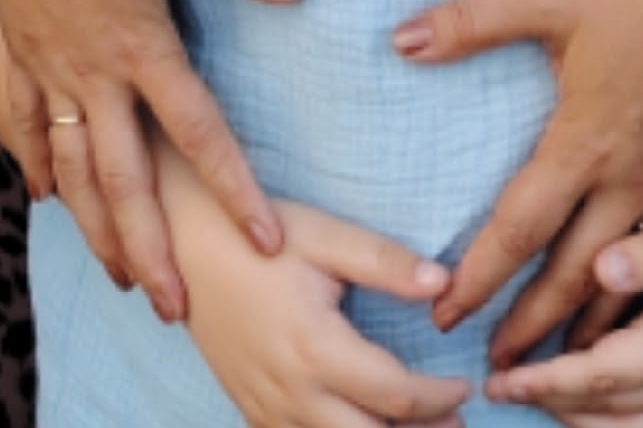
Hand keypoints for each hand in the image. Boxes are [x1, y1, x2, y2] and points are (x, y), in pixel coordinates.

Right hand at [0, 0, 304, 320]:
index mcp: (141, 43)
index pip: (198, 131)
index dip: (234, 189)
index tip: (266, 242)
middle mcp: (93, 70)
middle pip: (127, 179)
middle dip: (151, 249)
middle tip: (173, 308)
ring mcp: (50, 65)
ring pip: (73, 167)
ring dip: (96, 226)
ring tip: (117, 275)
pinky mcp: (21, 49)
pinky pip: (26, 121)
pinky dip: (37, 164)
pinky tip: (45, 198)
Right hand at [167, 150, 467, 427]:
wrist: (179, 242)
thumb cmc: (255, 234)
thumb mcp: (322, 235)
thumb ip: (384, 262)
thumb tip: (446, 284)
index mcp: (316, 348)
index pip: (398, 396)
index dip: (440, 397)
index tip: (464, 384)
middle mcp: (292, 391)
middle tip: (455, 424)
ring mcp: (267, 407)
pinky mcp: (249, 409)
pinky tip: (355, 423)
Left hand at [393, 0, 642, 359]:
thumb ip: (469, 21)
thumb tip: (400, 39)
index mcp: (582, 142)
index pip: (518, 228)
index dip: (478, 277)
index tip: (445, 317)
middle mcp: (629, 176)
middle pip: (573, 272)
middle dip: (534, 327)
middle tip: (501, 370)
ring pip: (629, 272)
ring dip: (594, 320)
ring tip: (568, 364)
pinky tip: (639, 298)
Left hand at [485, 193, 642, 427]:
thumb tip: (601, 267)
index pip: (607, 374)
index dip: (552, 380)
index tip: (505, 376)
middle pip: (612, 411)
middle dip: (551, 403)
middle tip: (498, 386)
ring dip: (581, 420)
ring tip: (531, 395)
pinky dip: (614, 424)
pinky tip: (582, 406)